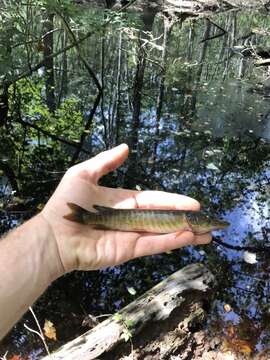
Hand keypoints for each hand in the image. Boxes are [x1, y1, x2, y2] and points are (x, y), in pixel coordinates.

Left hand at [41, 144, 210, 273]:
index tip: (193, 202)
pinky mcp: (127, 251)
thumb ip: (105, 161)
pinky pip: (152, 245)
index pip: (154, 200)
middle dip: (185, 218)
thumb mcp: (84, 174)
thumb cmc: (67, 203)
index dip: (173, 201)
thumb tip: (125, 148)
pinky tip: (188, 237)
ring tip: (206, 233)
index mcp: (124, 202)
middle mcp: (130, 220)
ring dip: (185, 233)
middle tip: (207, 219)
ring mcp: (130, 236)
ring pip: (163, 233)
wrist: (54, 234)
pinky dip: (170, 241)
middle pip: (163, 218)